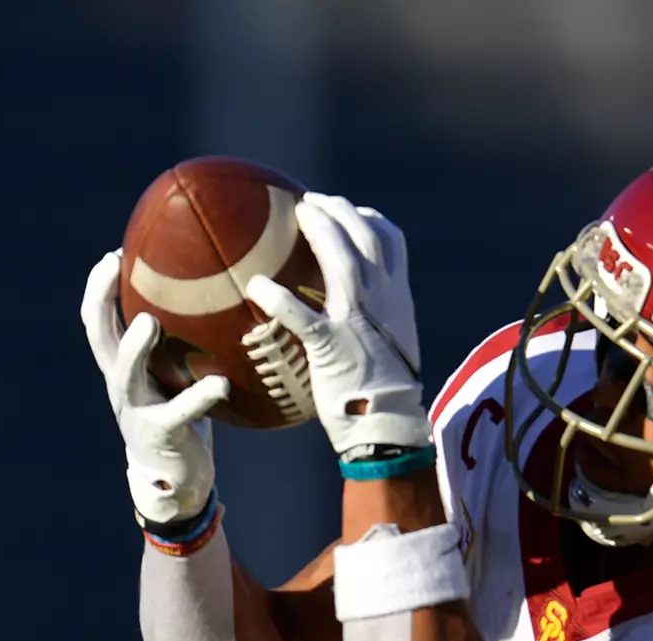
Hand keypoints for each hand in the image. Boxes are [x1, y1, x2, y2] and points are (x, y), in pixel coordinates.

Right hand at [81, 251, 229, 525]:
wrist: (175, 480)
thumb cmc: (180, 417)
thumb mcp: (174, 377)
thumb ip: (182, 345)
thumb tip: (216, 296)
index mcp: (122, 365)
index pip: (98, 318)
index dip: (98, 285)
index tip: (114, 253)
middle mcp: (121, 383)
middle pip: (98, 335)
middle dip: (100, 298)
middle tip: (113, 265)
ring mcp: (136, 409)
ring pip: (125, 372)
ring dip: (135, 346)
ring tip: (150, 321)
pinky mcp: (162, 433)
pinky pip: (180, 412)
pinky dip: (201, 397)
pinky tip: (220, 384)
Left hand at [245, 195, 430, 459]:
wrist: (389, 427)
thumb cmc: (385, 397)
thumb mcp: (389, 349)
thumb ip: (372, 325)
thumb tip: (348, 322)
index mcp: (396, 299)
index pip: (392, 241)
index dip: (370, 218)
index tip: (352, 211)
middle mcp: (382, 300)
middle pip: (366, 235)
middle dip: (340, 209)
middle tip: (312, 201)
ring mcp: (358, 319)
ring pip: (343, 259)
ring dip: (320, 230)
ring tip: (299, 213)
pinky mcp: (332, 344)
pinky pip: (301, 314)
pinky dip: (278, 297)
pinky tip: (256, 286)